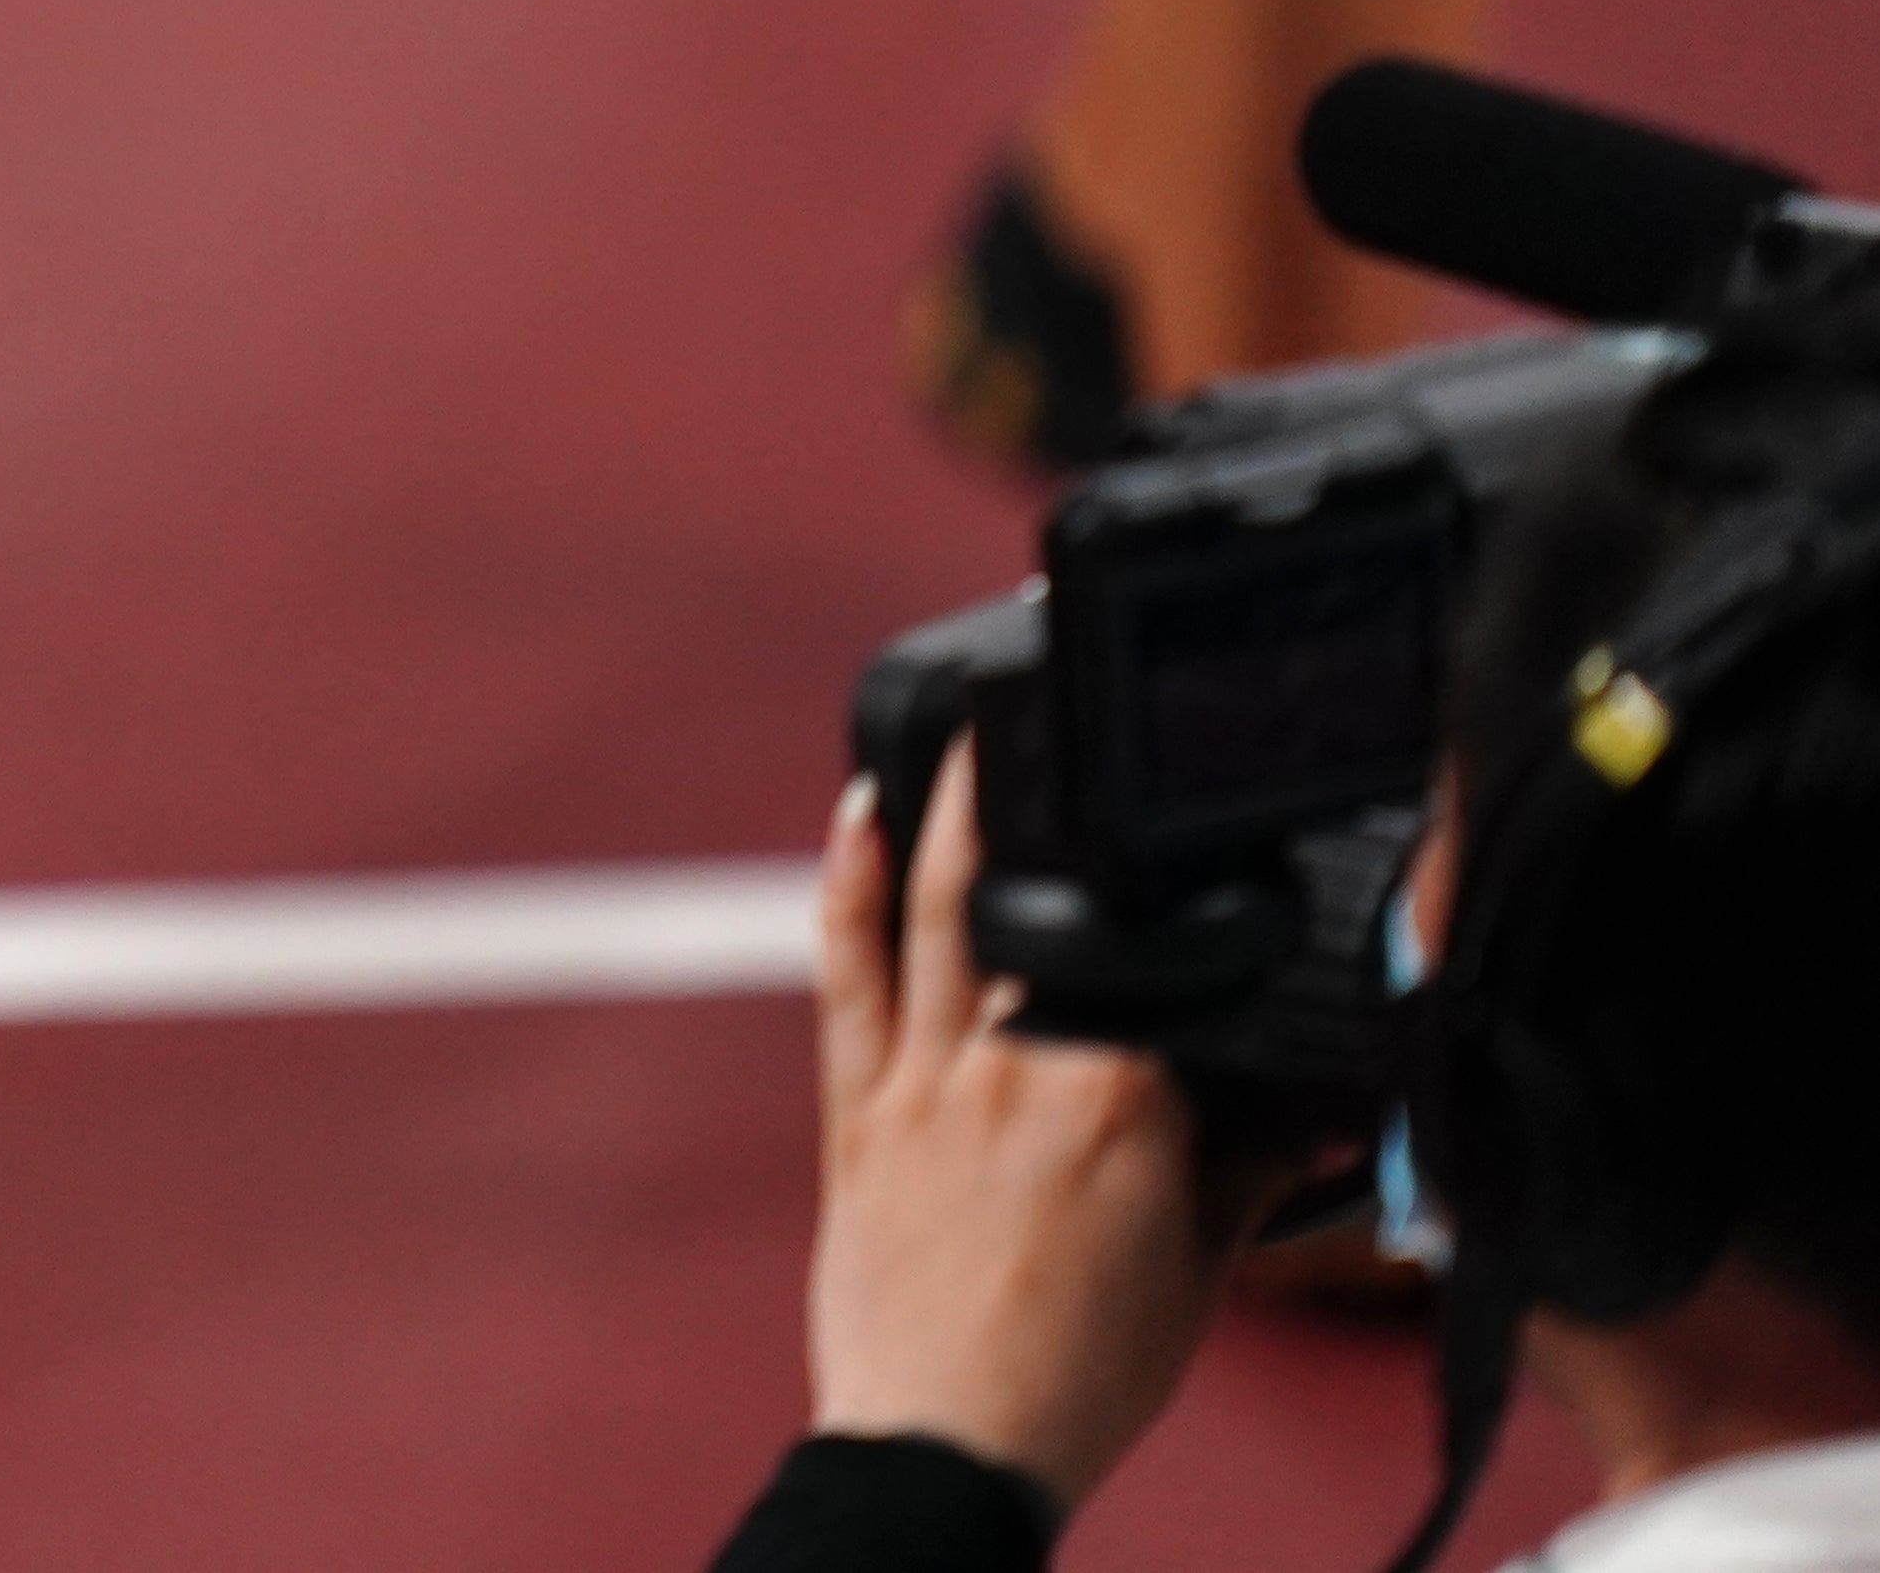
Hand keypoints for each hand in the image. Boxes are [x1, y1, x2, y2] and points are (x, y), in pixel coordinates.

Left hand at [804, 747, 1255, 1511]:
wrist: (948, 1447)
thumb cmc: (1079, 1374)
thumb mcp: (1200, 1273)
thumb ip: (1252, 1174)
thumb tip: (1315, 1115)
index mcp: (1125, 1102)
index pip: (1156, 963)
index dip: (1172, 895)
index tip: (1186, 823)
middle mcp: (1025, 1068)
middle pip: (1050, 915)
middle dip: (1063, 817)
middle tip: (1067, 720)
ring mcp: (931, 1080)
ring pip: (943, 913)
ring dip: (956, 809)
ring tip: (969, 727)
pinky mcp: (857, 1106)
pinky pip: (850, 973)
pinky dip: (852, 886)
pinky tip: (858, 813)